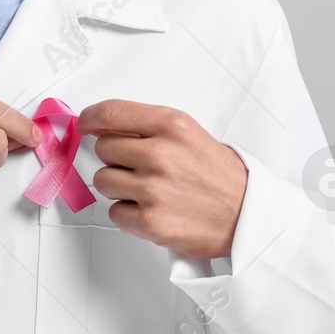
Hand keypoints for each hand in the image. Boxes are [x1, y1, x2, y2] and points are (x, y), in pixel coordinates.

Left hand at [76, 99, 247, 261]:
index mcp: (171, 126)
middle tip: (139, 168)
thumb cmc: (220, 177)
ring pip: (103, 180)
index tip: (85, 125)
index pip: (110, 113)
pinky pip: (115, 212)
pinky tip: (153, 210)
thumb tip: (103, 127)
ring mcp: (153, 188)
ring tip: (150, 191)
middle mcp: (160, 154)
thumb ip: (148, 127)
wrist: (249, 216)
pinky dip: (128, 214)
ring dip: (120, 187)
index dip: (90, 118)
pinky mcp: (150, 220)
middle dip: (115, 158)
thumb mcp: (190, 135)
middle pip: (103, 148)